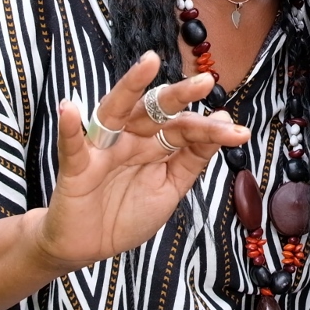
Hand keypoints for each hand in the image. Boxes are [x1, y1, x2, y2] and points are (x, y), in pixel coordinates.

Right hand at [30, 52, 248, 272]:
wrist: (89, 246)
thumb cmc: (127, 212)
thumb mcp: (170, 186)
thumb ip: (193, 157)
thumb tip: (223, 120)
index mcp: (153, 142)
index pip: (183, 127)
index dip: (210, 130)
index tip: (239, 133)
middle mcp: (129, 137)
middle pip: (154, 109)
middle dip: (179, 95)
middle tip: (205, 82)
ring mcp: (102, 148)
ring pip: (116, 111)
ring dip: (130, 86)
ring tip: (148, 64)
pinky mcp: (77, 167)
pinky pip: (72, 146)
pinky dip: (69, 127)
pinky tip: (69, 108)